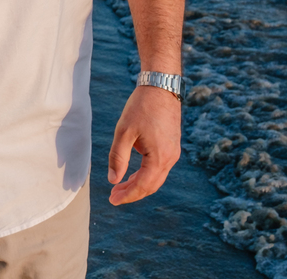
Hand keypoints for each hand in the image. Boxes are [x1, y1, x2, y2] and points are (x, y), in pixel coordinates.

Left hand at [107, 85, 180, 204]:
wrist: (161, 87)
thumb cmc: (141, 107)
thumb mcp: (124, 131)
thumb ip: (118, 157)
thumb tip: (113, 180)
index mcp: (160, 156)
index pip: (144, 185)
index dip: (128, 195)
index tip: (113, 200)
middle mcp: (171, 158)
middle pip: (152, 185)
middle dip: (132, 192)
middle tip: (114, 196)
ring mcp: (174, 152)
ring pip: (156, 178)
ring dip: (139, 184)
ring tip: (120, 187)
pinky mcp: (172, 146)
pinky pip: (159, 168)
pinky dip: (146, 174)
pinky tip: (133, 173)